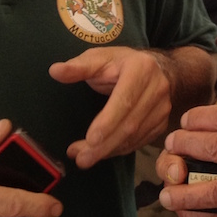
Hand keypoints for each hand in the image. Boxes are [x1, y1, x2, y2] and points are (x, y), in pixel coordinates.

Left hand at [50, 47, 172, 166]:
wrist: (158, 69)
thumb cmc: (122, 63)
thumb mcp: (100, 58)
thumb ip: (79, 67)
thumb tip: (54, 70)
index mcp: (141, 68)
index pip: (125, 99)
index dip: (108, 121)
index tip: (90, 138)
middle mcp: (157, 89)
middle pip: (130, 123)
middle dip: (104, 145)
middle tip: (81, 158)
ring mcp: (162, 108)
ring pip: (135, 136)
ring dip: (109, 151)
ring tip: (83, 158)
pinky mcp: (162, 123)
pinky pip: (139, 142)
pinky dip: (119, 151)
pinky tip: (101, 153)